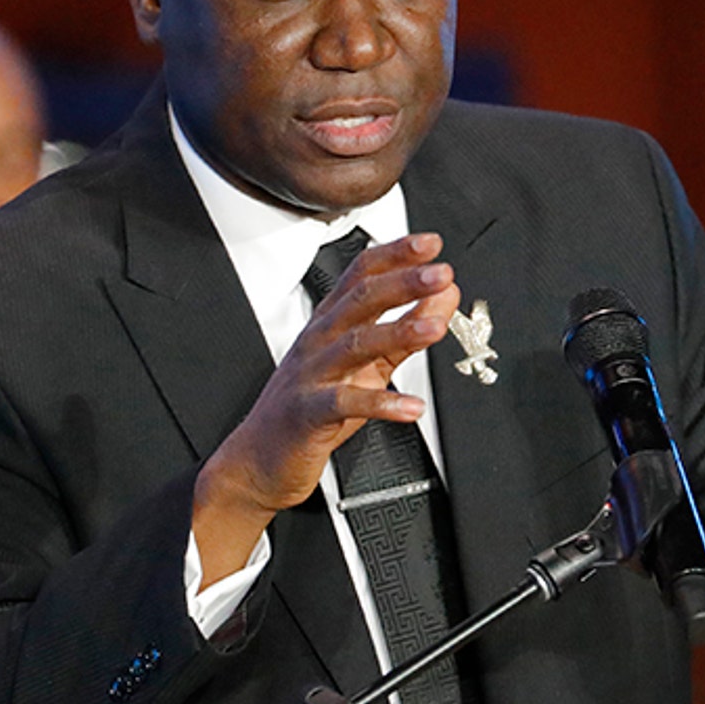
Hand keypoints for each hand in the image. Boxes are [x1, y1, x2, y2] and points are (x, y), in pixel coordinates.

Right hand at [192, 233, 460, 582]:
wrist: (260, 459)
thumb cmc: (312, 407)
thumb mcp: (367, 364)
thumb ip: (407, 330)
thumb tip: (444, 296)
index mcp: (331, 323)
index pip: (361, 275)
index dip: (395, 255)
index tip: (430, 243)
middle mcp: (319, 340)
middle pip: (360, 300)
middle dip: (401, 283)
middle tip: (440, 273)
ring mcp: (311, 375)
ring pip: (354, 345)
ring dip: (397, 333)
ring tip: (434, 329)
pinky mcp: (308, 413)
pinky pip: (345, 402)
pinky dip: (381, 404)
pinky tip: (411, 407)